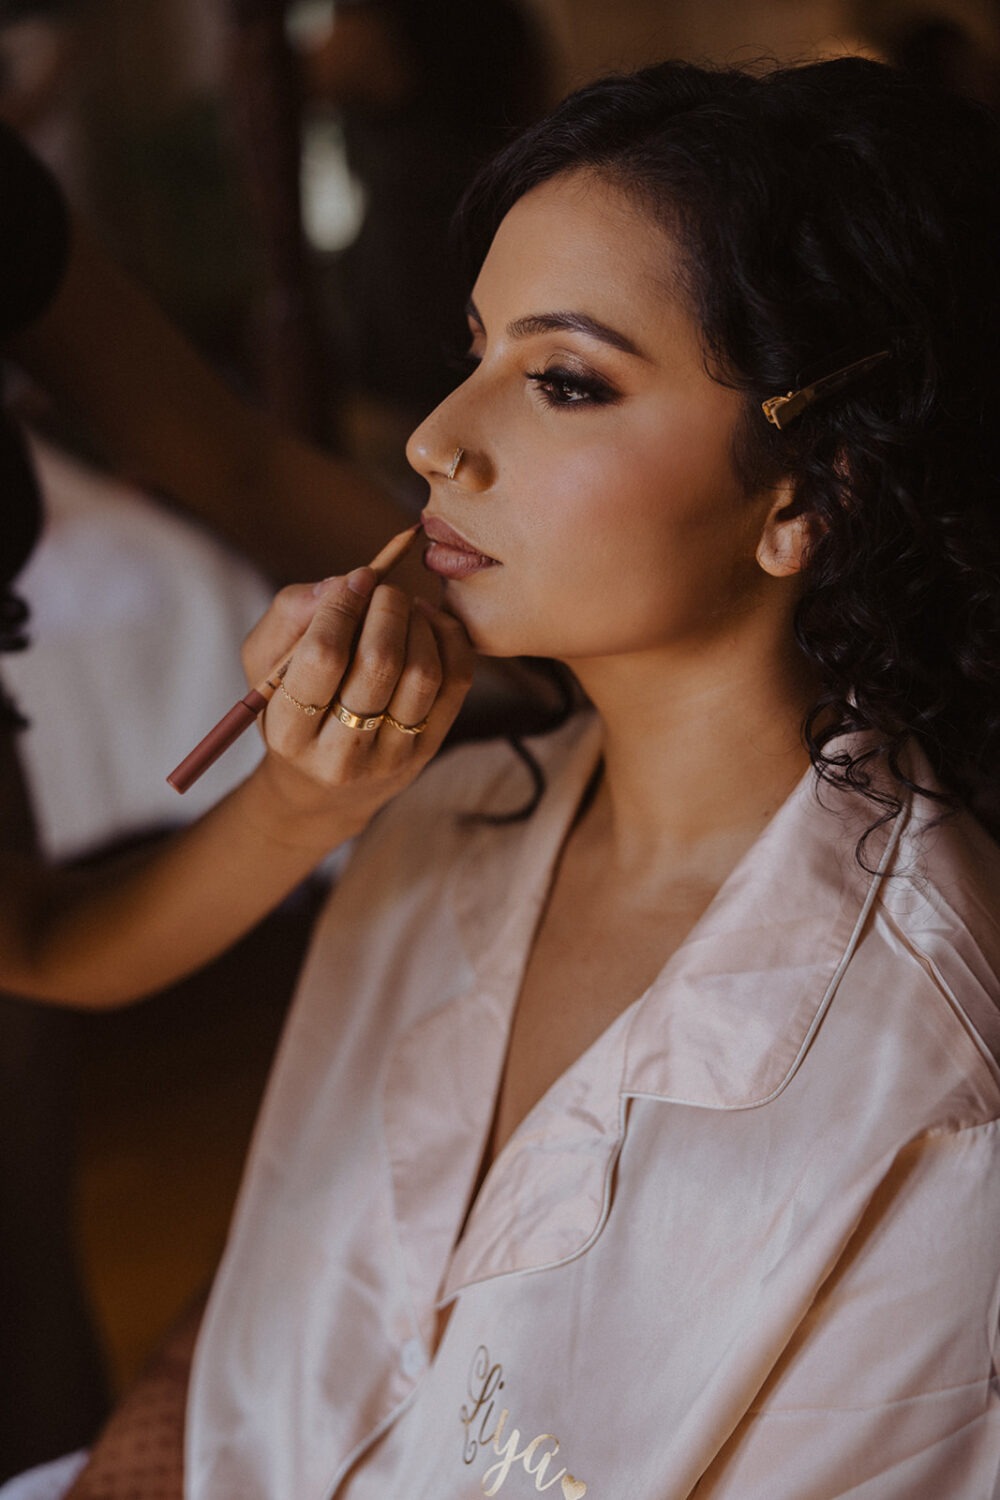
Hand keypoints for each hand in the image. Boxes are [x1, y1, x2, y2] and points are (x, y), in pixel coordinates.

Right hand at [242, 566, 473, 837]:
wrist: (321, 789)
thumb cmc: (289, 708)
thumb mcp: (264, 665)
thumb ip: (289, 615)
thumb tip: (342, 583)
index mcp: (288, 731)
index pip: (322, 656)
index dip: (342, 606)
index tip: (352, 580)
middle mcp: (340, 753)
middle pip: (379, 664)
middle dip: (386, 608)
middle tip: (383, 588)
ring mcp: (390, 756)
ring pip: (422, 674)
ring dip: (418, 623)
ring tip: (403, 607)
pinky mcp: (428, 748)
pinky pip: (456, 682)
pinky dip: (449, 638)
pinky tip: (427, 623)